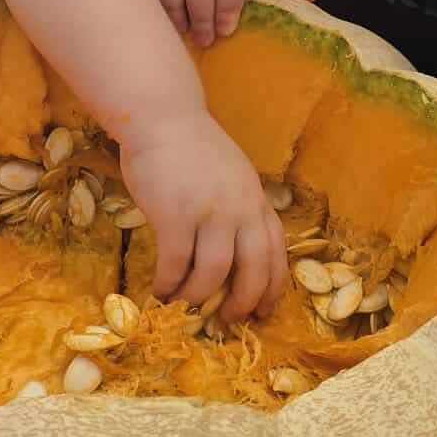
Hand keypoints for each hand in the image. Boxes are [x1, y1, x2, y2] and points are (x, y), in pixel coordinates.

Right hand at [124, 106, 288, 321]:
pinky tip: (160, 289)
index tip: (264, 310)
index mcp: (257, 200)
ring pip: (213, 273)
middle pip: (253, 269)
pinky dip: (168, 283)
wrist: (162, 118)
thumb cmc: (193, 148)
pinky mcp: (175, 215)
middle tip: (226, 319)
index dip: (272, 287)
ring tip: (184, 305)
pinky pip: (176, 264)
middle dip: (242, 302)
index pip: (277, 252)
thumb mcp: (233, 177)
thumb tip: (237, 254)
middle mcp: (241, 208)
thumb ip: (240, 209)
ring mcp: (210, 212)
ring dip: (198, 296)